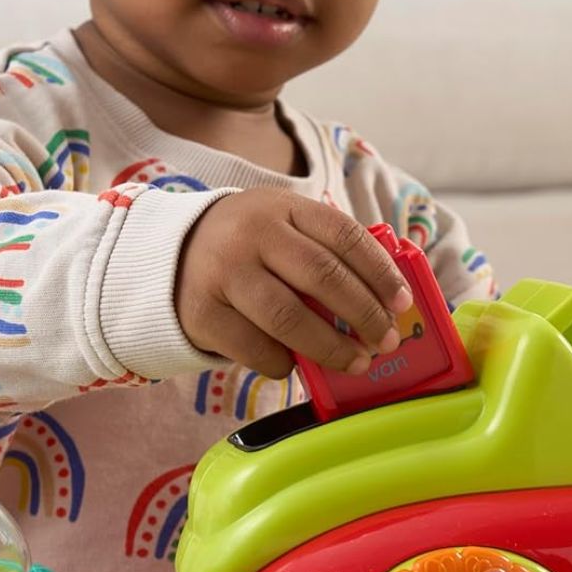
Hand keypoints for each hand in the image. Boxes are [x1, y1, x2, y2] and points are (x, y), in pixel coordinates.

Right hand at [176, 190, 412, 378]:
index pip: (344, 235)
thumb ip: (326, 255)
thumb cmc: (250, 252)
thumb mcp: (284, 231)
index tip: (402, 303)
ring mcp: (224, 273)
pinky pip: (257, 349)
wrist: (168, 259)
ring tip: (357, 363)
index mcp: (284, 207)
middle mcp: (252, 234)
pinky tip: (297, 364)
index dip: (381, 272)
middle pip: (323, 277)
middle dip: (365, 314)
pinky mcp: (203, 314)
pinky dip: (285, 363)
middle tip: (386, 341)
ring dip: (332, 348)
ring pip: (290, 318)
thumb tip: (385, 305)